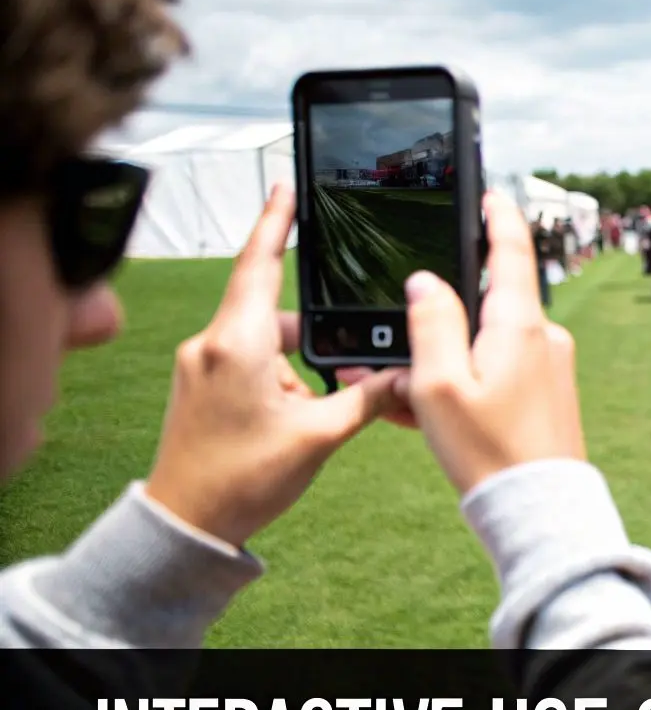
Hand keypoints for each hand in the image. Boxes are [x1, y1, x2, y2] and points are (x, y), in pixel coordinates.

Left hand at [144, 185, 404, 547]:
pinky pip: (247, 364)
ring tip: (305, 422)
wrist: (187, 524)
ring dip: (296, 371)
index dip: (276, 221)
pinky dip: (277, 384)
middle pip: (276, 314)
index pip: (259, 264)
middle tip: (331, 382)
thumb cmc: (243, 480)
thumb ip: (366, 397)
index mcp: (237, 343)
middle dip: (312, 341)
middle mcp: (210, 344)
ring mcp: (199, 364)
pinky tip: (288, 424)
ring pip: (264, 344)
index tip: (285, 186)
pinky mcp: (197, 385)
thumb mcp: (320, 436)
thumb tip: (403, 374)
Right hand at [391, 191, 584, 494]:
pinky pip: (496, 374)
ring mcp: (549, 367)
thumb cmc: (489, 452)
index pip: (511, 248)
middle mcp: (543, 338)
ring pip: (483, 345)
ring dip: (441, 363)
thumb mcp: (439, 385)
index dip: (495, 214)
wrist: (539, 512)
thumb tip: (425, 281)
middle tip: (395, 354)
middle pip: (484, 303)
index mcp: (520, 324)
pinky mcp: (549, 394)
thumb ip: (430, 323)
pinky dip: (462, 385)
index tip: (486, 191)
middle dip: (437, 320)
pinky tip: (427, 416)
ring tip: (402, 400)